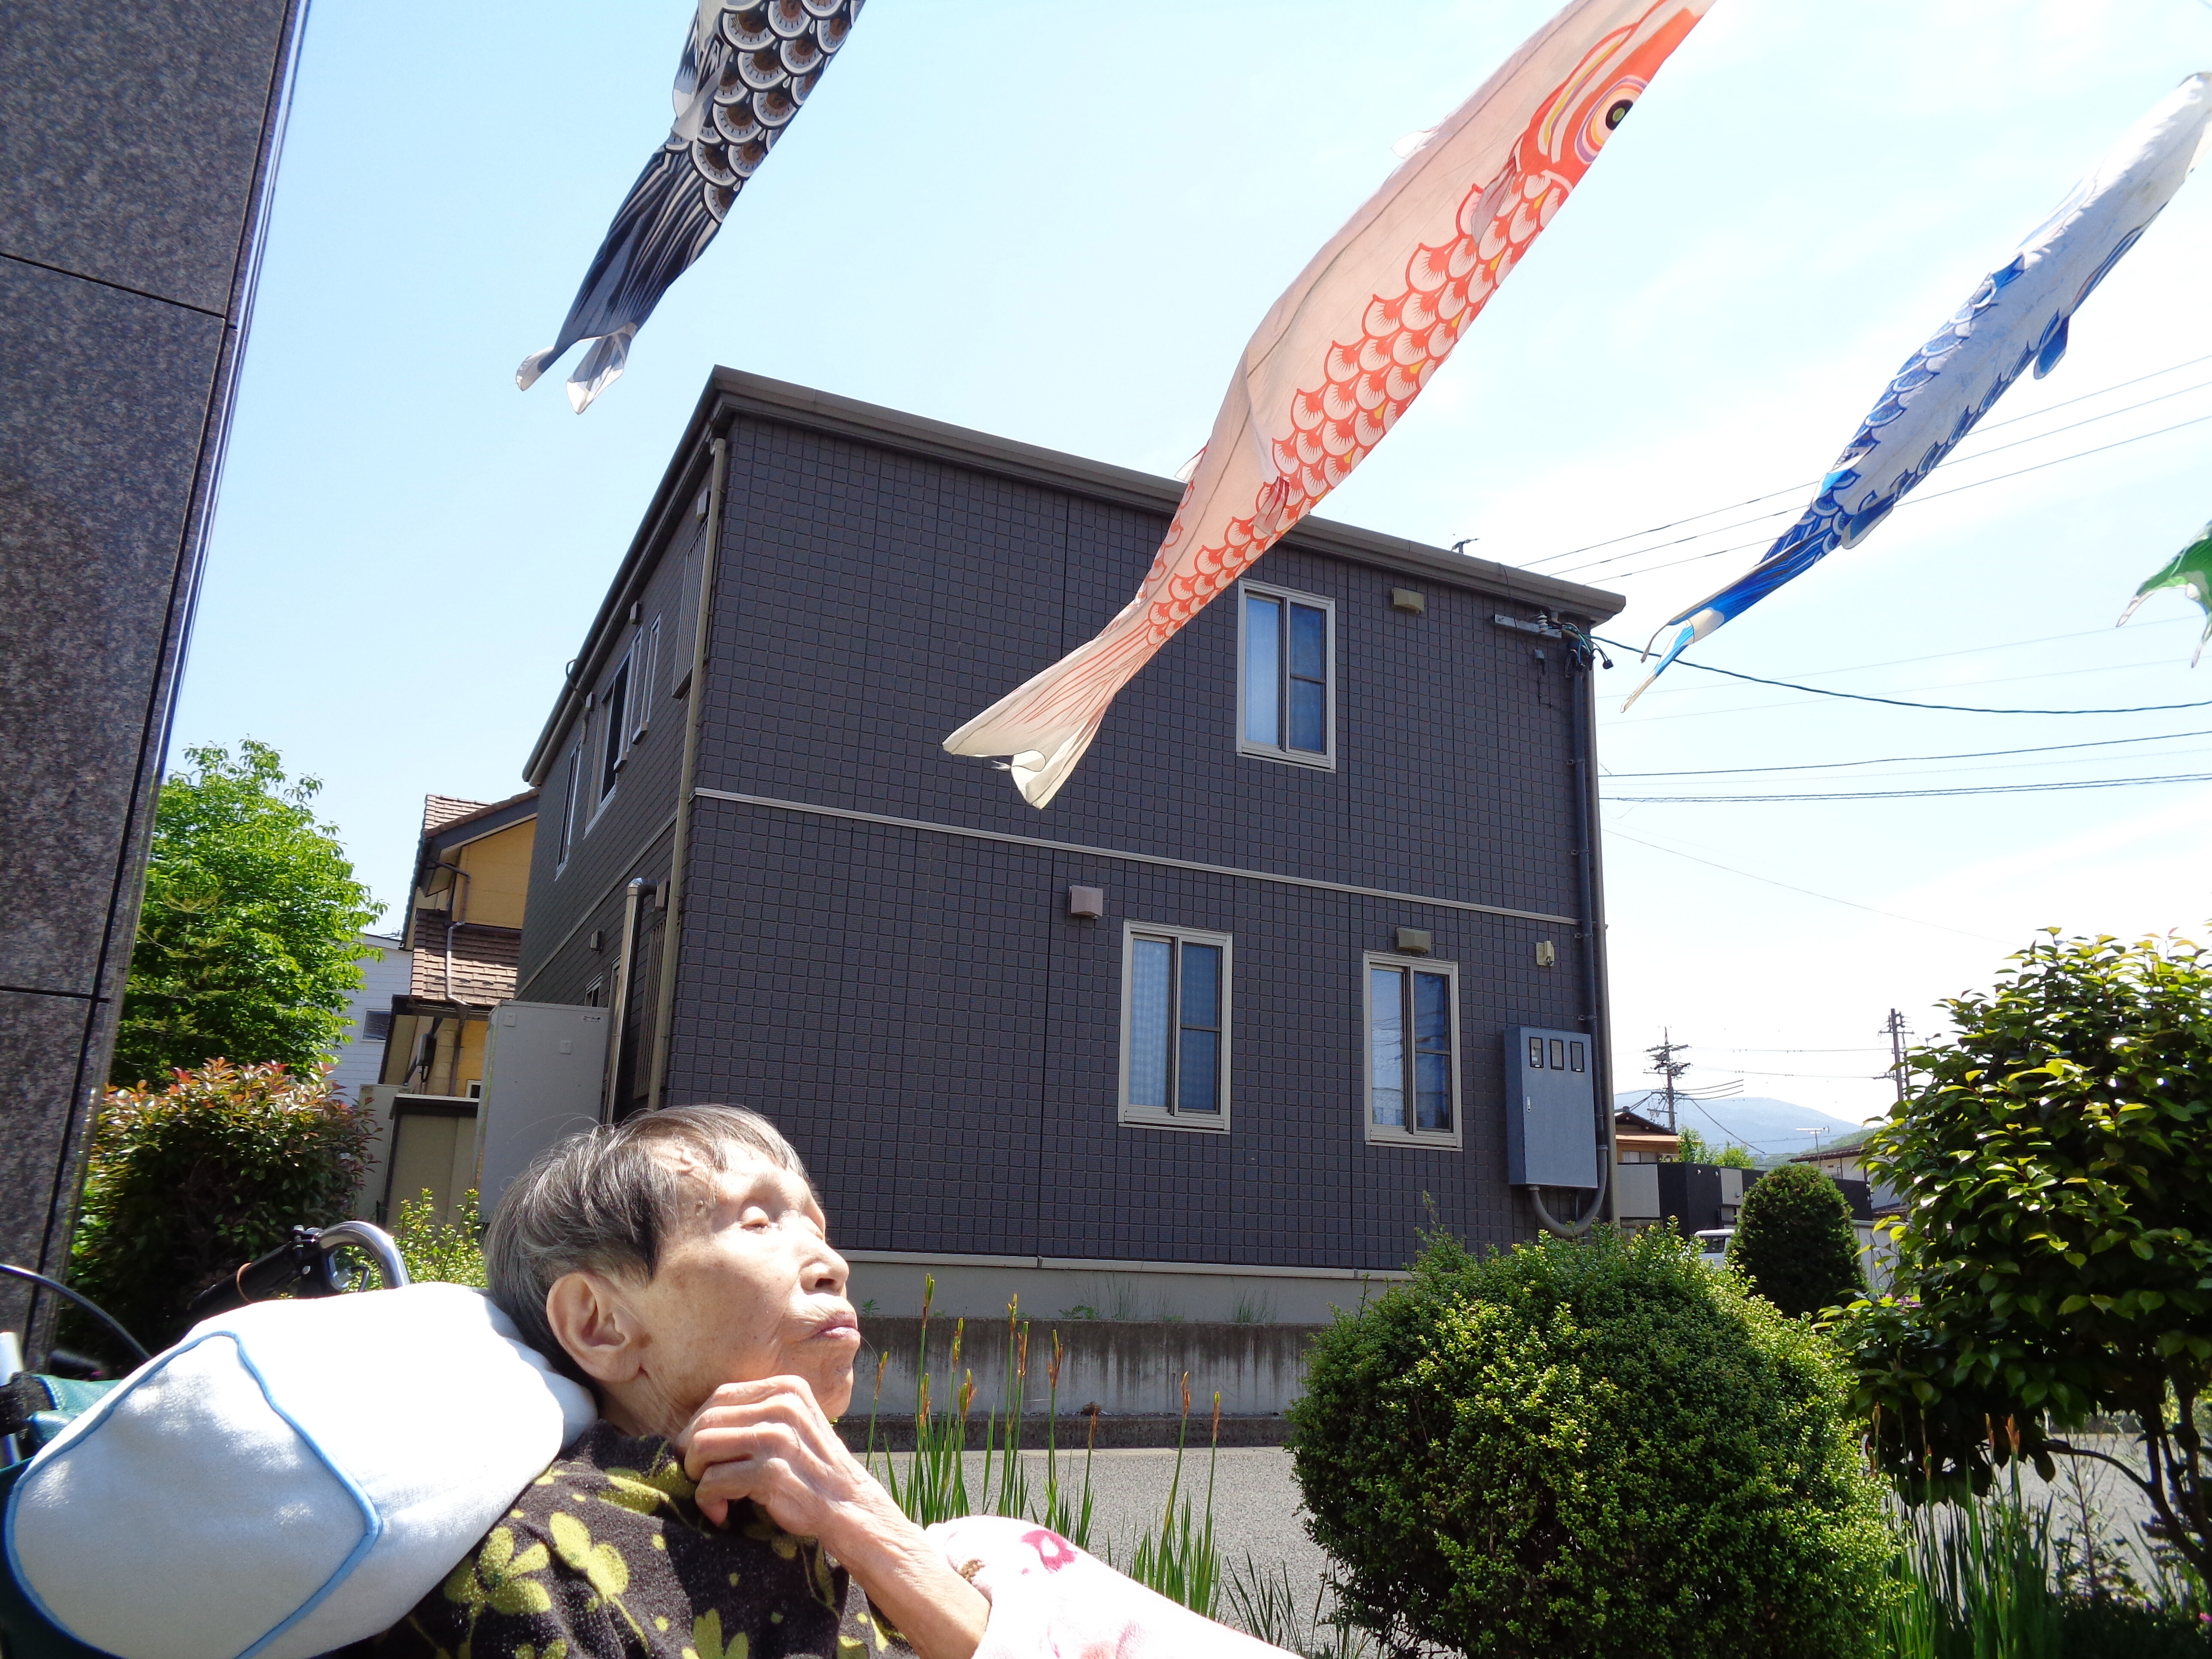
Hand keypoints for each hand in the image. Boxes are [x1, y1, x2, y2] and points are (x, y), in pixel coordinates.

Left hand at [678, 1378, 988, 1658]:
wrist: (849, 1507)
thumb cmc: (811, 1470)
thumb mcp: (792, 1426)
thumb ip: (756, 1415)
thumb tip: (693, 1425)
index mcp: (787, 1389)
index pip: (719, 1397)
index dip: (699, 1428)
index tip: (703, 1457)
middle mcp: (782, 1406)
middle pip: (705, 1422)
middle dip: (691, 1455)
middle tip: (701, 1479)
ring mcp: (778, 1438)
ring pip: (701, 1448)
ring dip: (696, 1477)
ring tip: (712, 1495)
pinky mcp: (771, 1472)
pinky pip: (712, 1481)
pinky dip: (707, 1501)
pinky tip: (721, 1513)